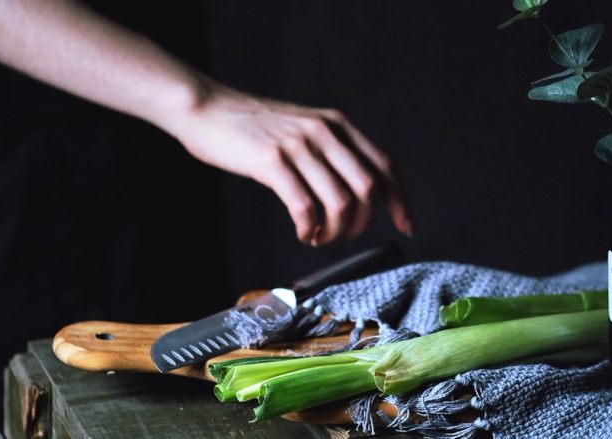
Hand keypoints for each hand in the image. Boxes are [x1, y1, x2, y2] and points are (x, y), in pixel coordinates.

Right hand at [167, 83, 412, 245]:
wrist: (206, 108)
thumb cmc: (251, 126)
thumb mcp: (303, 127)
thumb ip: (330, 151)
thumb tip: (356, 193)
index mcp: (337, 124)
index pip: (384, 166)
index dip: (400, 200)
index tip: (405, 225)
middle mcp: (324, 132)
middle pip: (368, 188)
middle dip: (363, 223)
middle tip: (344, 236)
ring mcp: (299, 146)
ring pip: (341, 202)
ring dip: (336, 231)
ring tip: (319, 237)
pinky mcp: (272, 162)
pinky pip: (305, 207)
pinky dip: (310, 229)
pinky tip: (303, 232)